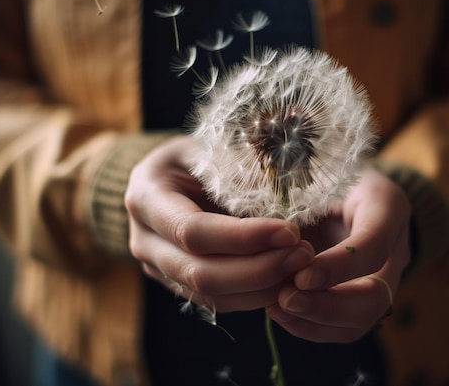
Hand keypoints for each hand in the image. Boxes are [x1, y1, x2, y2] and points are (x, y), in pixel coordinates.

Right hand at [125, 135, 314, 311]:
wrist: (168, 176)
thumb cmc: (194, 156)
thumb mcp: (211, 147)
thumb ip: (238, 169)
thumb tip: (283, 196)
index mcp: (147, 198)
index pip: (193, 231)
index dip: (243, 237)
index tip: (290, 232)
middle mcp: (145, 240)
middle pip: (200, 272)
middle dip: (258, 269)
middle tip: (303, 255)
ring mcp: (158, 267)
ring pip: (211, 294)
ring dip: (262, 287)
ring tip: (302, 267)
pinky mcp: (178, 283)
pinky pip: (218, 301)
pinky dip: (255, 296)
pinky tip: (286, 280)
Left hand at [266, 166, 410, 342]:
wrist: (345, 191)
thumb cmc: (325, 176)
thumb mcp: (316, 172)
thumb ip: (300, 198)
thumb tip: (264, 235)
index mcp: (388, 206)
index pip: (374, 245)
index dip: (339, 267)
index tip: (300, 275)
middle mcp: (394, 248)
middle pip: (377, 296)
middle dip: (329, 306)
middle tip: (286, 299)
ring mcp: (383, 278)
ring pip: (362, 319)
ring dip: (316, 320)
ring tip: (277, 307)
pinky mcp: (363, 298)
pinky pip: (345, 327)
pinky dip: (311, 326)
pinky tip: (278, 312)